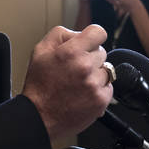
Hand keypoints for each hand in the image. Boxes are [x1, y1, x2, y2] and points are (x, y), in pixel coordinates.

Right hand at [21, 25, 114, 147]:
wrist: (40, 116)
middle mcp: (85, 66)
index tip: (90, 43)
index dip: (93, 37)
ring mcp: (94, 84)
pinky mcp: (101, 100)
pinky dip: (98, 89)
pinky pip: (108, 87)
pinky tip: (83, 93)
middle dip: (90, 58)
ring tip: (78, 82)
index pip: (98, 32)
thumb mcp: (40, 50)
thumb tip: (79, 33)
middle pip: (101, 52)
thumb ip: (61, 34)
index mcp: (70, 52)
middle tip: (75, 69)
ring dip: (95, 74)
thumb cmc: (39, 86)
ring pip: (106, 70)